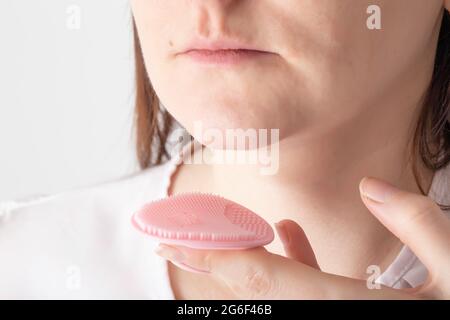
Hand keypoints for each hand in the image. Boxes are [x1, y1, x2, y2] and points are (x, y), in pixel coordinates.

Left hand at [155, 177, 449, 298]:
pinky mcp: (338, 316)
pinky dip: (289, 264)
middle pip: (254, 289)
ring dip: (250, 257)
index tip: (172, 242)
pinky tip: (289, 233)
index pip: (263, 280)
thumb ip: (418, 223)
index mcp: (347, 308)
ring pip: (273, 292)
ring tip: (232, 225)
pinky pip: (300, 293)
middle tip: (172, 239)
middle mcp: (326, 318)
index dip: (214, 258)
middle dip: (211, 260)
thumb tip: (372, 186)